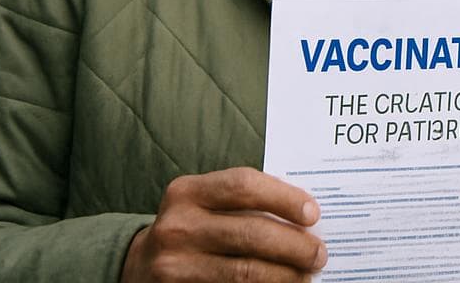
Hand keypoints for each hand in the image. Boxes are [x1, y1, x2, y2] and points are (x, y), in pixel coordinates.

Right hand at [120, 167, 326, 281]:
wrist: (140, 267)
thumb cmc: (192, 229)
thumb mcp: (205, 205)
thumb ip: (245, 203)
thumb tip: (306, 217)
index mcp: (187, 192)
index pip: (244, 186)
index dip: (285, 198)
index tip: (313, 214)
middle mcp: (177, 227)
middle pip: (251, 233)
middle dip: (294, 245)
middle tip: (319, 254)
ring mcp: (173, 266)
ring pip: (244, 271)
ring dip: (285, 275)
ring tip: (307, 275)